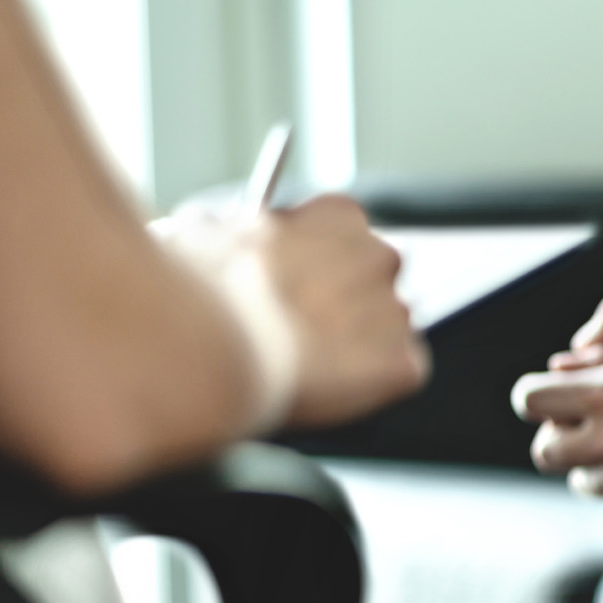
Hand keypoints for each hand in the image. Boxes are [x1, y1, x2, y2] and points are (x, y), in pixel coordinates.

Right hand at [157, 195, 429, 428]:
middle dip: (342, 307)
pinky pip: (396, 376)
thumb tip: (216, 234)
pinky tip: (327, 386)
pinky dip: (368, 386)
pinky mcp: (402, 365)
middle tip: (297, 333)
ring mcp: (396, 312)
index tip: (292, 287)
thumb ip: (228, 231)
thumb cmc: (200, 288)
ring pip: (386, 332)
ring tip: (304, 364)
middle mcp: (381, 256)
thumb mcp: (201, 233)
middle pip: (370, 285)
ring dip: (356, 347)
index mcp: (339, 216)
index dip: (316, 266)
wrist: (215, 346)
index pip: (344, 237)